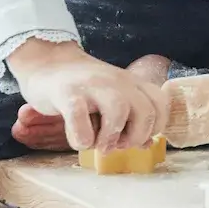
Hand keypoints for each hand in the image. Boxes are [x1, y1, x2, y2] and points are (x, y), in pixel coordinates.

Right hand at [7, 39, 169, 152]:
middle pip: (145, 111)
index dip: (154, 128)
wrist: (48, 62)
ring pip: (118, 110)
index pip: (160, 104)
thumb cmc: (83, 89)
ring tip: (98, 145)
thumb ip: (130, 119)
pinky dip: (82, 137)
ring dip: (110, 138)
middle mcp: (117, 81)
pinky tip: (79, 141)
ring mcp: (92, 85)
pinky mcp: (67, 92)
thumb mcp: (111, 100)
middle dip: (135, 137)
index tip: (136, 139)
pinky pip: (80, 116)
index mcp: (131, 83)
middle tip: (117, 145)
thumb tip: (146, 144)